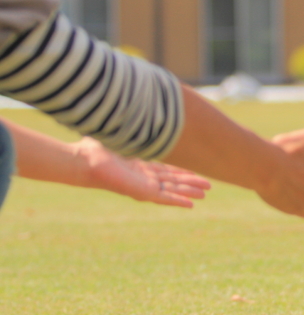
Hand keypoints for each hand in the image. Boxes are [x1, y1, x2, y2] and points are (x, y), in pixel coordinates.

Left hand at [73, 137, 210, 207]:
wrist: (85, 160)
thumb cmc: (95, 148)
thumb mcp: (122, 136)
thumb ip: (133, 129)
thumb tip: (139, 109)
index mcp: (139, 166)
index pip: (165, 170)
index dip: (181, 172)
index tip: (194, 173)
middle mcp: (143, 177)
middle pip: (172, 181)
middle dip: (190, 183)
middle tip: (207, 185)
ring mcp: (143, 186)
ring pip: (172, 190)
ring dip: (189, 192)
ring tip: (205, 193)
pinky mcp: (142, 193)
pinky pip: (165, 198)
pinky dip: (178, 201)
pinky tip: (191, 204)